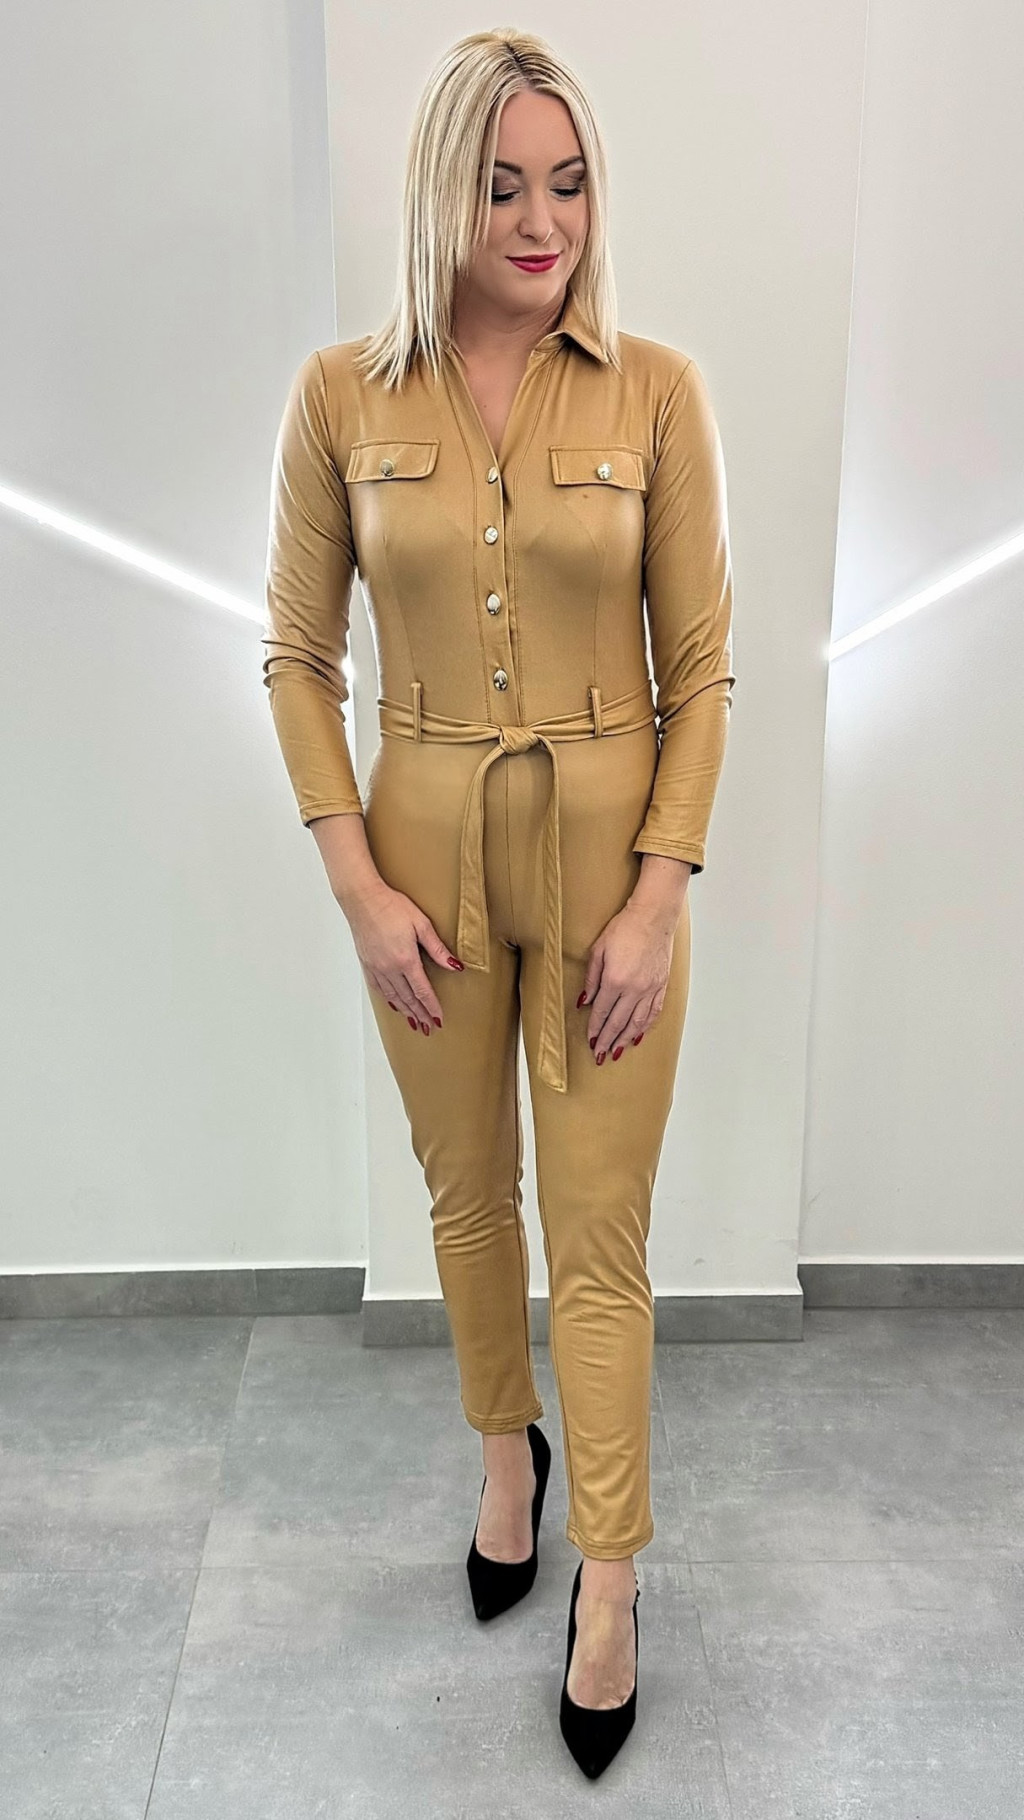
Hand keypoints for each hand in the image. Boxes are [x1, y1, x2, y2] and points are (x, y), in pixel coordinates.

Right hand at [344, 879, 463, 1034]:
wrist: (362, 899)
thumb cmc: (392, 906)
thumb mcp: (421, 924)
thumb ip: (438, 948)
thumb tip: (455, 966)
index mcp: (405, 960)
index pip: (422, 991)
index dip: (431, 1007)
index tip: (438, 1018)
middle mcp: (389, 968)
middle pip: (408, 998)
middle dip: (420, 1014)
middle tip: (428, 1028)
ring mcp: (376, 967)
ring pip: (393, 996)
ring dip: (405, 1011)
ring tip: (414, 1022)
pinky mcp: (367, 963)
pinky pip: (379, 988)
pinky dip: (389, 999)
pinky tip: (394, 1004)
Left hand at [579, 888, 683, 1063]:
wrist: (652, 917)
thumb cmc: (624, 929)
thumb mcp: (598, 950)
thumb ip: (591, 978)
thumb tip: (584, 1001)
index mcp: (615, 980)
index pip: (602, 1012)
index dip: (595, 1029)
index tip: (591, 1041)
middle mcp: (634, 989)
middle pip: (618, 1022)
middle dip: (608, 1041)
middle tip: (601, 1056)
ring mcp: (650, 989)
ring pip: (637, 1022)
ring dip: (626, 1039)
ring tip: (618, 1051)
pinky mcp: (661, 985)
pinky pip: (653, 1012)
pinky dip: (645, 1026)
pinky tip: (638, 1035)